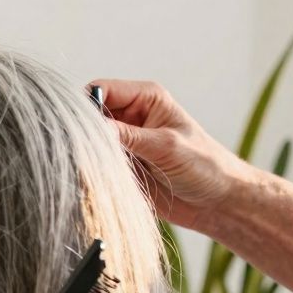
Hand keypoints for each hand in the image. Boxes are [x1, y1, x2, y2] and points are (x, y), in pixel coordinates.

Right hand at [92, 79, 258, 232]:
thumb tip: (90, 128)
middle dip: (81, 131)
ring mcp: (123, 142)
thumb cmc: (205, 166)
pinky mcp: (119, 165)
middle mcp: (130, 116)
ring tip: (89, 167)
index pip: (101, 90)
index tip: (75, 127)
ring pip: (87, 140)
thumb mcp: (166, 146)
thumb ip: (128, 135)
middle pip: (89, 115)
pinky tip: (92, 178)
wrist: (217, 202)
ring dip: (84, 153)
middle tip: (79, 150)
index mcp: (146, 98)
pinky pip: (92, 162)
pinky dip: (88, 169)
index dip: (84, 105)